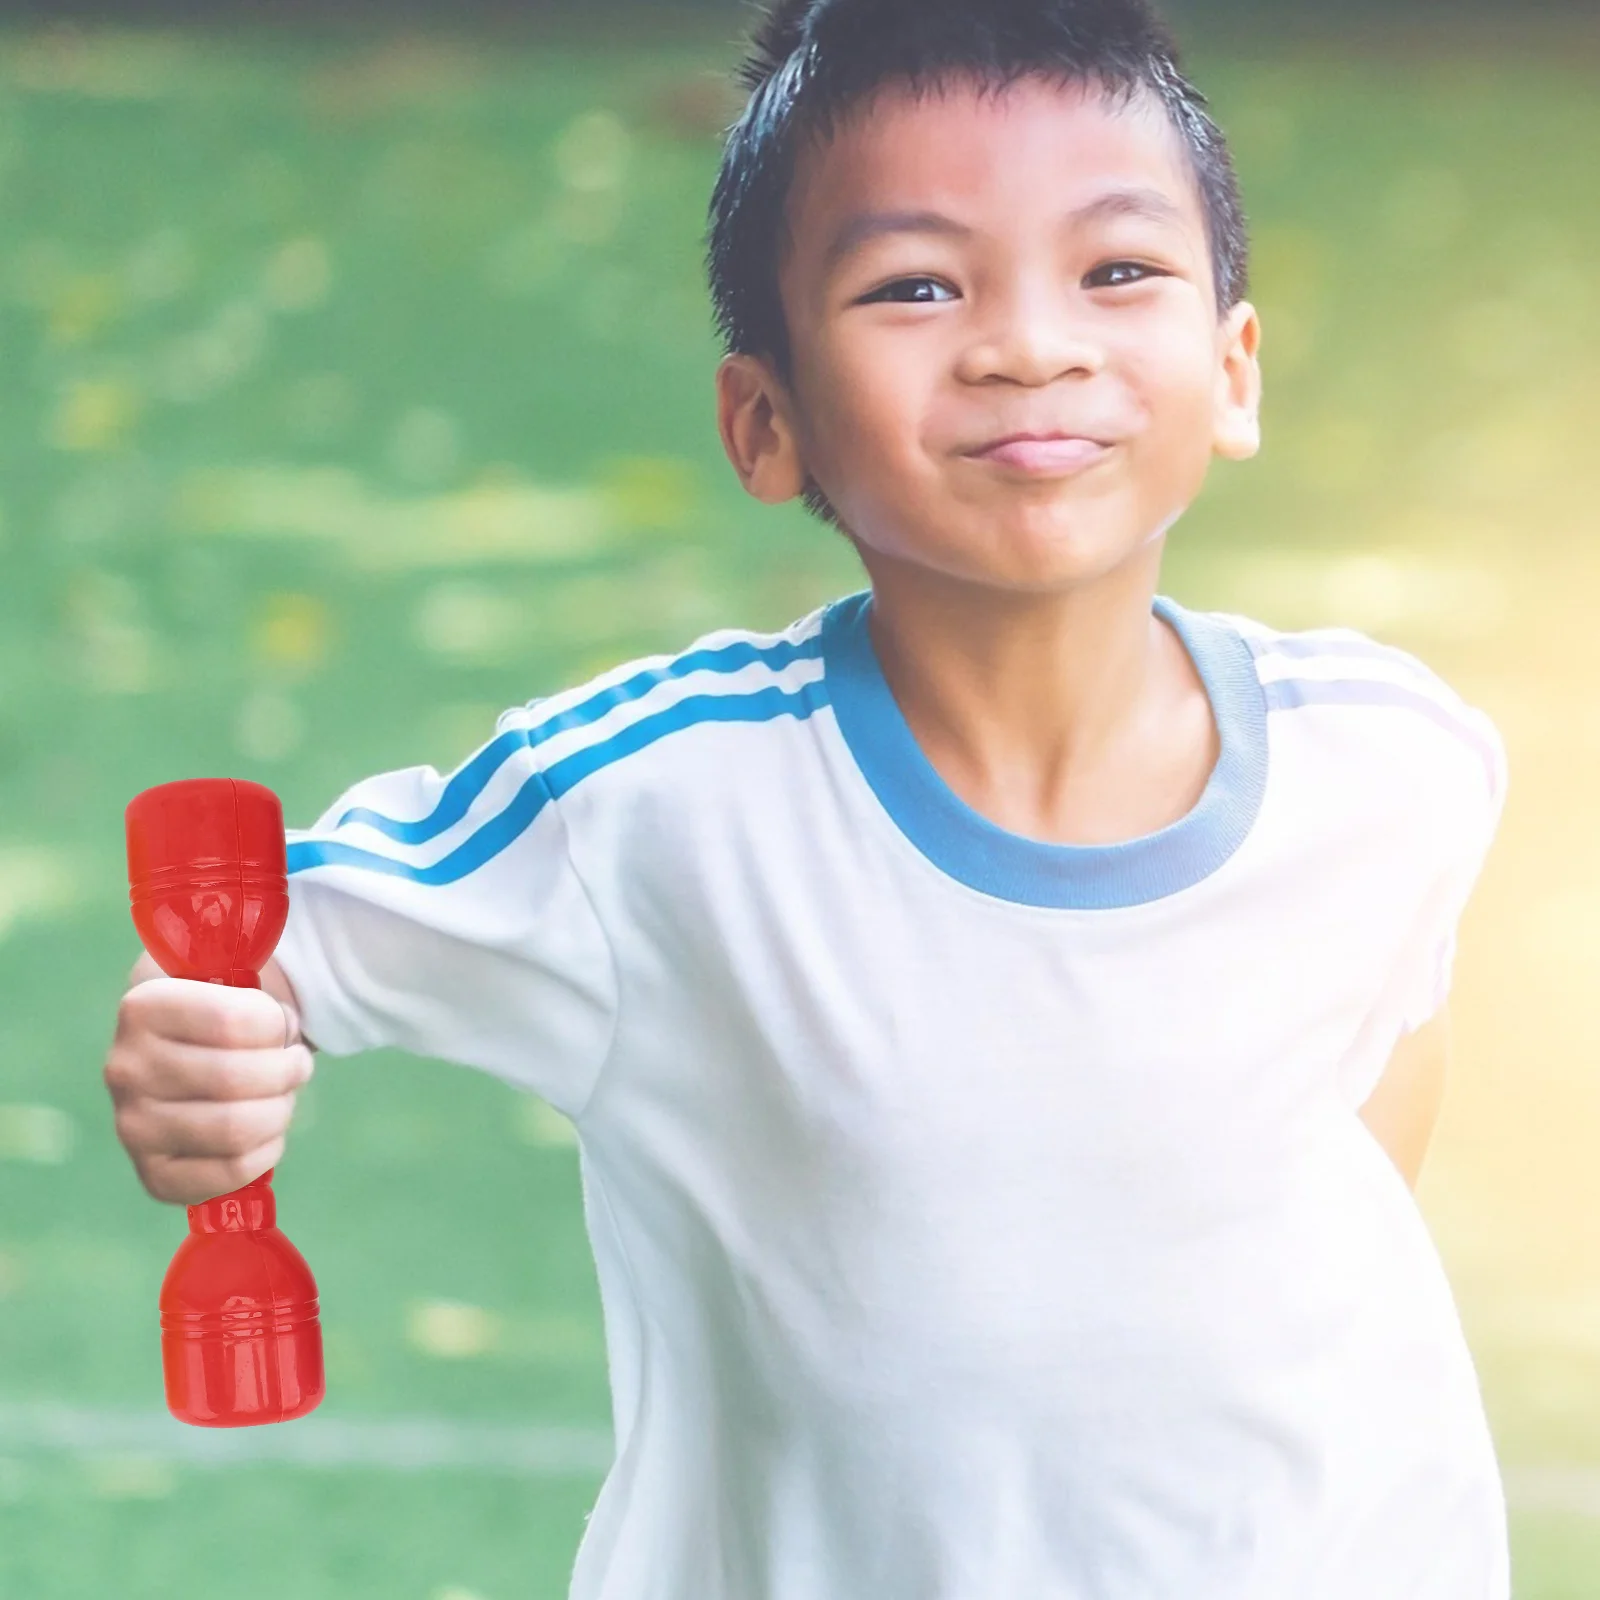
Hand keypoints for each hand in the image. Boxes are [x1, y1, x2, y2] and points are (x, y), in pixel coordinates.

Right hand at [104, 953, 315, 1204]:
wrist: (208, 1049)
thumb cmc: (234, 1001)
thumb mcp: (238, 962)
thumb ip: (254, 953)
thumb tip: (297, 944)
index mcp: (143, 1004)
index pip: (235, 1022)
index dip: (276, 1024)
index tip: (279, 1018)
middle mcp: (123, 1066)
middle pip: (239, 1081)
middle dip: (288, 1069)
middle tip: (295, 1059)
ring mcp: (132, 1125)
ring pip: (236, 1129)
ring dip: (281, 1108)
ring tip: (283, 1091)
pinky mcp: (153, 1172)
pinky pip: (227, 1176)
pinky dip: (265, 1151)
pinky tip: (265, 1129)